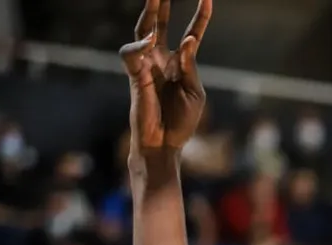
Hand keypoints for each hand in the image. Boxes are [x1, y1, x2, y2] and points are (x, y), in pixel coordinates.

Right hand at [119, 0, 211, 153]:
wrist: (164, 144)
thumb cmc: (181, 121)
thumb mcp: (194, 92)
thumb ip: (191, 66)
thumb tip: (189, 40)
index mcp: (180, 63)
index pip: (191, 33)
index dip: (200, 17)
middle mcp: (161, 59)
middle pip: (159, 23)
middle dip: (161, 3)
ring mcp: (147, 65)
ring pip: (142, 30)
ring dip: (148, 13)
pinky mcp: (135, 75)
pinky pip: (131, 53)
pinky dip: (140, 45)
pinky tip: (150, 41)